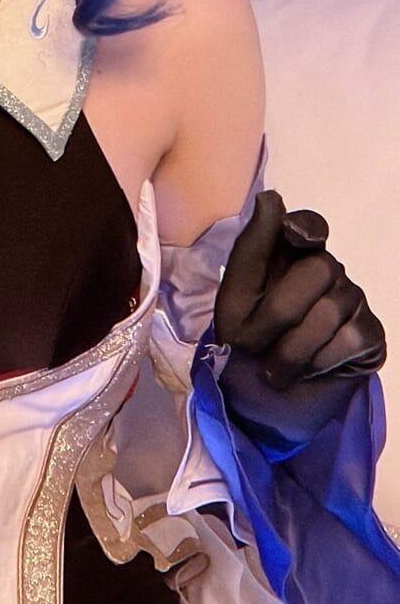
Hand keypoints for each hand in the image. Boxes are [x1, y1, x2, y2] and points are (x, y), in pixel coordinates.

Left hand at [211, 188, 385, 439]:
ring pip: (330, 310)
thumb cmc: (242, 347)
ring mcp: (352, 302)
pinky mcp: (369, 336)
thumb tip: (271, 198)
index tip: (296, 237)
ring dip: (291, 349)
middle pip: (318, 269)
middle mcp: (326, 272)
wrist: (258, 405)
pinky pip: (349, 339)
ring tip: (274, 369)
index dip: (306, 227)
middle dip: (276, 313)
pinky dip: (318, 362)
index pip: (310, 227)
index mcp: (290, 258)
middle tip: (252, 344)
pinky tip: (308, 372)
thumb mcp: (234, 300)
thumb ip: (252, 250)